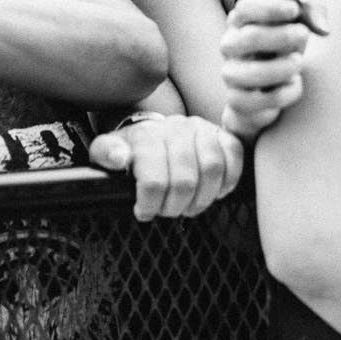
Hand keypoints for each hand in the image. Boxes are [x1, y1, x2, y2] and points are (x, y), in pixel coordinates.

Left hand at [89, 113, 244, 220]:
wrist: (154, 132)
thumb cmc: (132, 150)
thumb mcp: (107, 151)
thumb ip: (106, 154)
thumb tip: (120, 158)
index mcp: (147, 135)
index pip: (154, 181)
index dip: (151, 206)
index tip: (145, 212)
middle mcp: (175, 127)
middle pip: (185, 181)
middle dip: (175, 206)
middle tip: (168, 210)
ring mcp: (201, 128)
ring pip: (212, 169)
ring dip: (202, 197)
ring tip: (190, 205)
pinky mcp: (221, 133)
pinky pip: (234, 154)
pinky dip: (229, 178)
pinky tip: (215, 191)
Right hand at [218, 0, 312, 139]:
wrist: (263, 92)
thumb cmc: (281, 49)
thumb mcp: (295, 26)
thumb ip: (310, 16)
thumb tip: (324, 29)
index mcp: (240, 22)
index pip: (246, 8)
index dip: (270, 7)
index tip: (293, 10)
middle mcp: (229, 46)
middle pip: (250, 37)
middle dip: (282, 36)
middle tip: (303, 35)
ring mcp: (231, 74)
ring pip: (253, 73)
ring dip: (282, 67)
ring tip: (298, 62)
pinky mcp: (237, 101)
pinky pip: (263, 99)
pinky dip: (286, 92)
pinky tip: (294, 84)